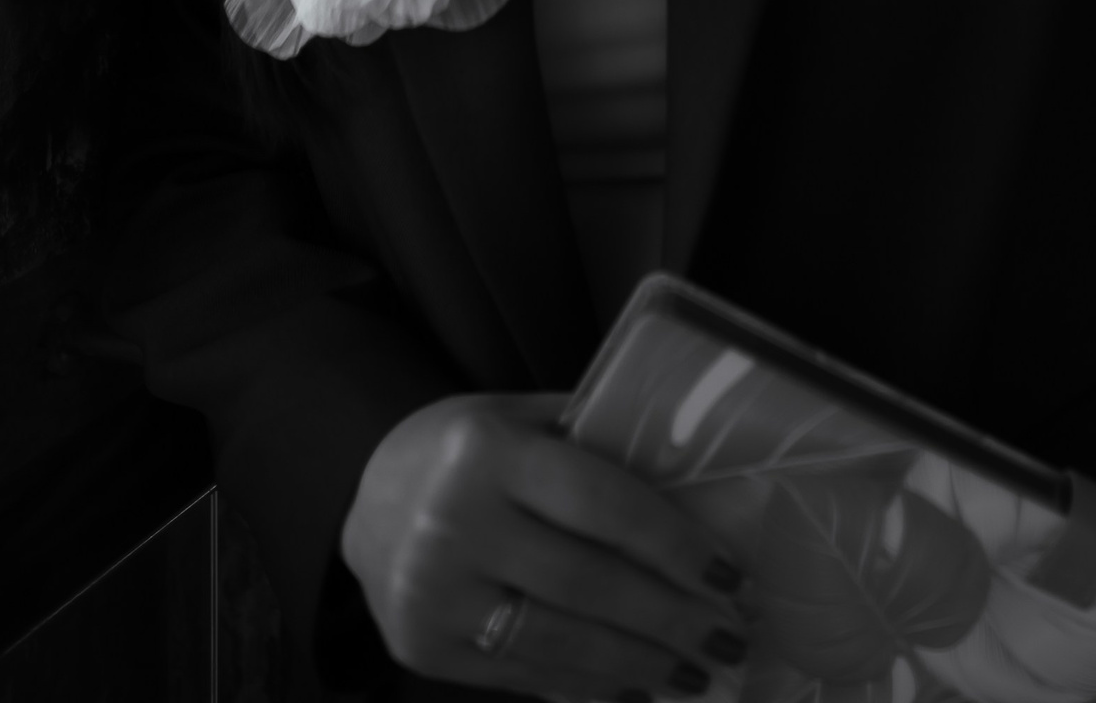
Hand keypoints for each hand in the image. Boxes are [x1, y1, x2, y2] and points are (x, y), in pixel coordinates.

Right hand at [340, 391, 755, 698]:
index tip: (726, 574)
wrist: (367, 495)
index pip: (599, 502)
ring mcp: (432, 593)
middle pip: (585, 582)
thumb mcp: (523, 419)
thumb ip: (594, 444)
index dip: (670, 543)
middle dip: (668, 618)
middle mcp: (452, 521)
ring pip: (556, 641)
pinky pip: (521, 675)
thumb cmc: (470, 450)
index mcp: (486, 450)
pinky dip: (585, 685)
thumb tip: (698, 489)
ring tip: (695, 673)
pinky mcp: (422, 649)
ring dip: (637, 664)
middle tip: (728, 637)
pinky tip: (633, 685)